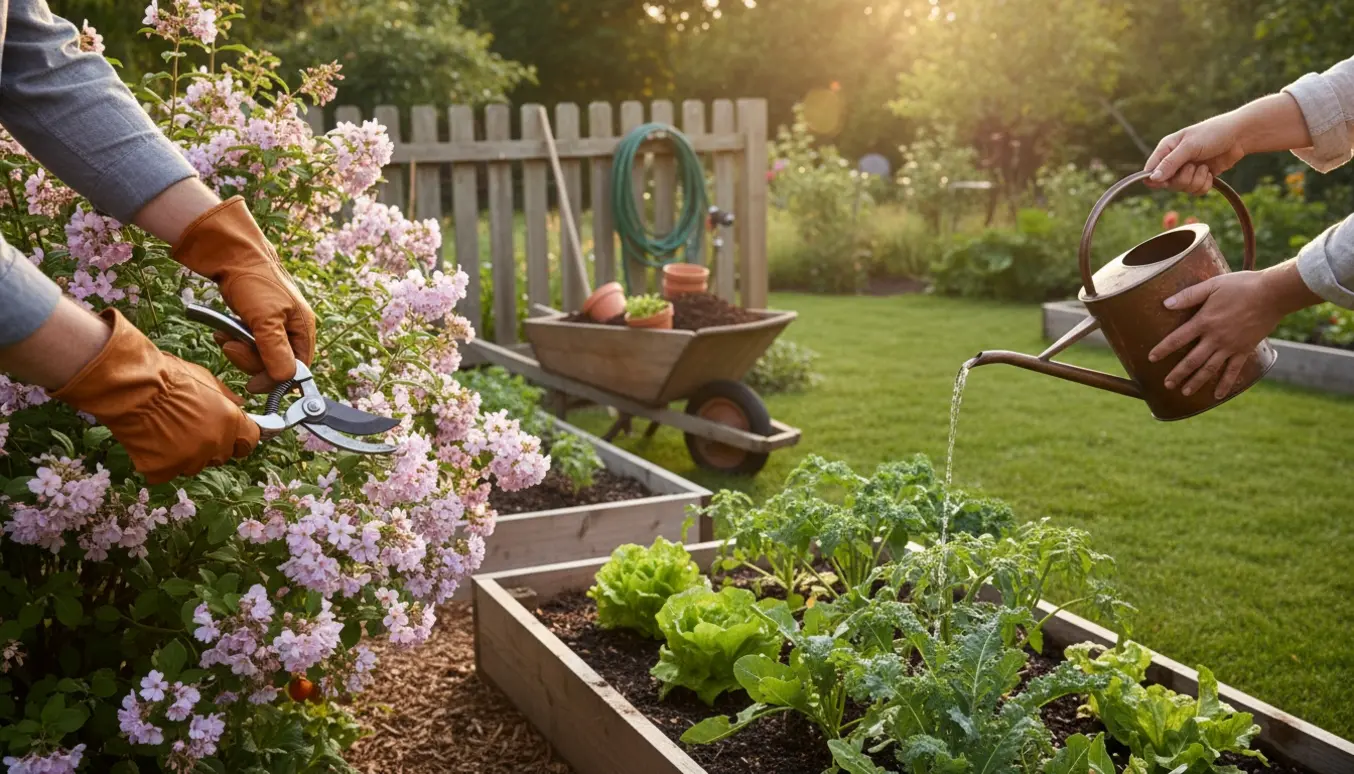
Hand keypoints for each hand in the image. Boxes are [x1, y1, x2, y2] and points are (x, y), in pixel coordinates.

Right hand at [50, 308, 259, 483]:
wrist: (130, 387)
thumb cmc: (167, 376)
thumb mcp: (206, 378)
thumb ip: (227, 398)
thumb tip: (241, 406)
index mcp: (230, 421)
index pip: (249, 442)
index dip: (240, 439)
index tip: (232, 436)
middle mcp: (215, 444)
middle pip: (221, 456)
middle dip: (210, 445)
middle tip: (189, 429)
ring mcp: (189, 460)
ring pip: (194, 466)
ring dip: (185, 455)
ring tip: (166, 432)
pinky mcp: (163, 470)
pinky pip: (166, 472)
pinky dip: (158, 463)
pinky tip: (149, 443)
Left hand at [172, 197, 316, 392]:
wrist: (230, 253)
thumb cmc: (253, 281)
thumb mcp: (265, 320)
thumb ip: (276, 352)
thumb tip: (286, 380)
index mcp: (303, 329)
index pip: (297, 369)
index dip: (275, 379)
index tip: (251, 384)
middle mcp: (292, 329)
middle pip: (276, 364)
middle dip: (250, 360)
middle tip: (231, 347)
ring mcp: (274, 325)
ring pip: (259, 355)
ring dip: (239, 349)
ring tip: (224, 336)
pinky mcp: (257, 321)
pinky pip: (248, 343)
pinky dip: (234, 340)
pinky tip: (222, 331)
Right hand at [1143, 93, 1312, 194]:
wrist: (1240, 136)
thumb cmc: (1213, 133)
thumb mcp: (1189, 146)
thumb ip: (1170, 163)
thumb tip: (1152, 179)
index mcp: (1166, 150)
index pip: (1150, 172)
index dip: (1156, 180)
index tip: (1168, 180)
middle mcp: (1174, 161)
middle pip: (1167, 184)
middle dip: (1183, 179)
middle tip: (1193, 166)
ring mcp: (1187, 170)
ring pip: (1183, 189)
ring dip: (1197, 180)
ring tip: (1205, 166)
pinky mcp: (1200, 177)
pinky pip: (1196, 191)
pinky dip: (1205, 184)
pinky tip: (1211, 172)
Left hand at [1149, 261, 1321, 397]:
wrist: (1273, 294)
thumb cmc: (1242, 286)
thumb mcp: (1212, 285)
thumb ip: (1189, 296)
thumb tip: (1165, 303)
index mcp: (1204, 321)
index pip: (1177, 339)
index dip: (1163, 349)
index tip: (1151, 358)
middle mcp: (1215, 338)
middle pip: (1191, 360)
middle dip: (1177, 373)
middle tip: (1166, 384)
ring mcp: (1230, 346)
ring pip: (1209, 369)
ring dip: (1196, 381)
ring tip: (1185, 392)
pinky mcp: (1245, 350)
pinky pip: (1233, 371)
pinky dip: (1225, 384)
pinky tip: (1217, 395)